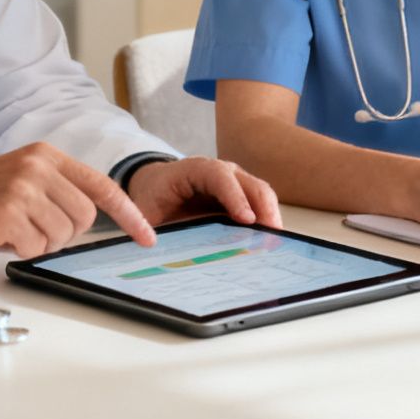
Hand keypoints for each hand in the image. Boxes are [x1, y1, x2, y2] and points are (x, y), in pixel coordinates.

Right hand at [0, 142, 153, 257]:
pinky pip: (36, 248)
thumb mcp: (23, 178)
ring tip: (12, 228)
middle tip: (33, 228)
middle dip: (63, 233)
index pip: (102, 186)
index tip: (147, 236)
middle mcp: (38, 167)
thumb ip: (59, 189)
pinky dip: (20, 250)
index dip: (129, 214)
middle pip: (85, 218)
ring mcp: (23, 189)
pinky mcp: (7, 214)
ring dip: (39, 242)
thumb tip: (97, 217)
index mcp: (47, 155)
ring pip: (63, 235)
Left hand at [125, 157, 282, 229]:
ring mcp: (235, 183)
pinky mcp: (241, 197)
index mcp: (195, 170)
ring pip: (261, 195)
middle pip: (251, 184)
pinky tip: (268, 243)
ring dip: (270, 217)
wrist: (156, 185)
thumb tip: (152, 248)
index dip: (235, 197)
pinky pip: (260, 206)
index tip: (246, 220)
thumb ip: (147, 226)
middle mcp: (221, 172)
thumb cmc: (153, 197)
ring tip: (274, 244)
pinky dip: (267, 222)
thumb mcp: (145, 211)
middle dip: (264, 209)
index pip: (220, 177)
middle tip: (272, 237)